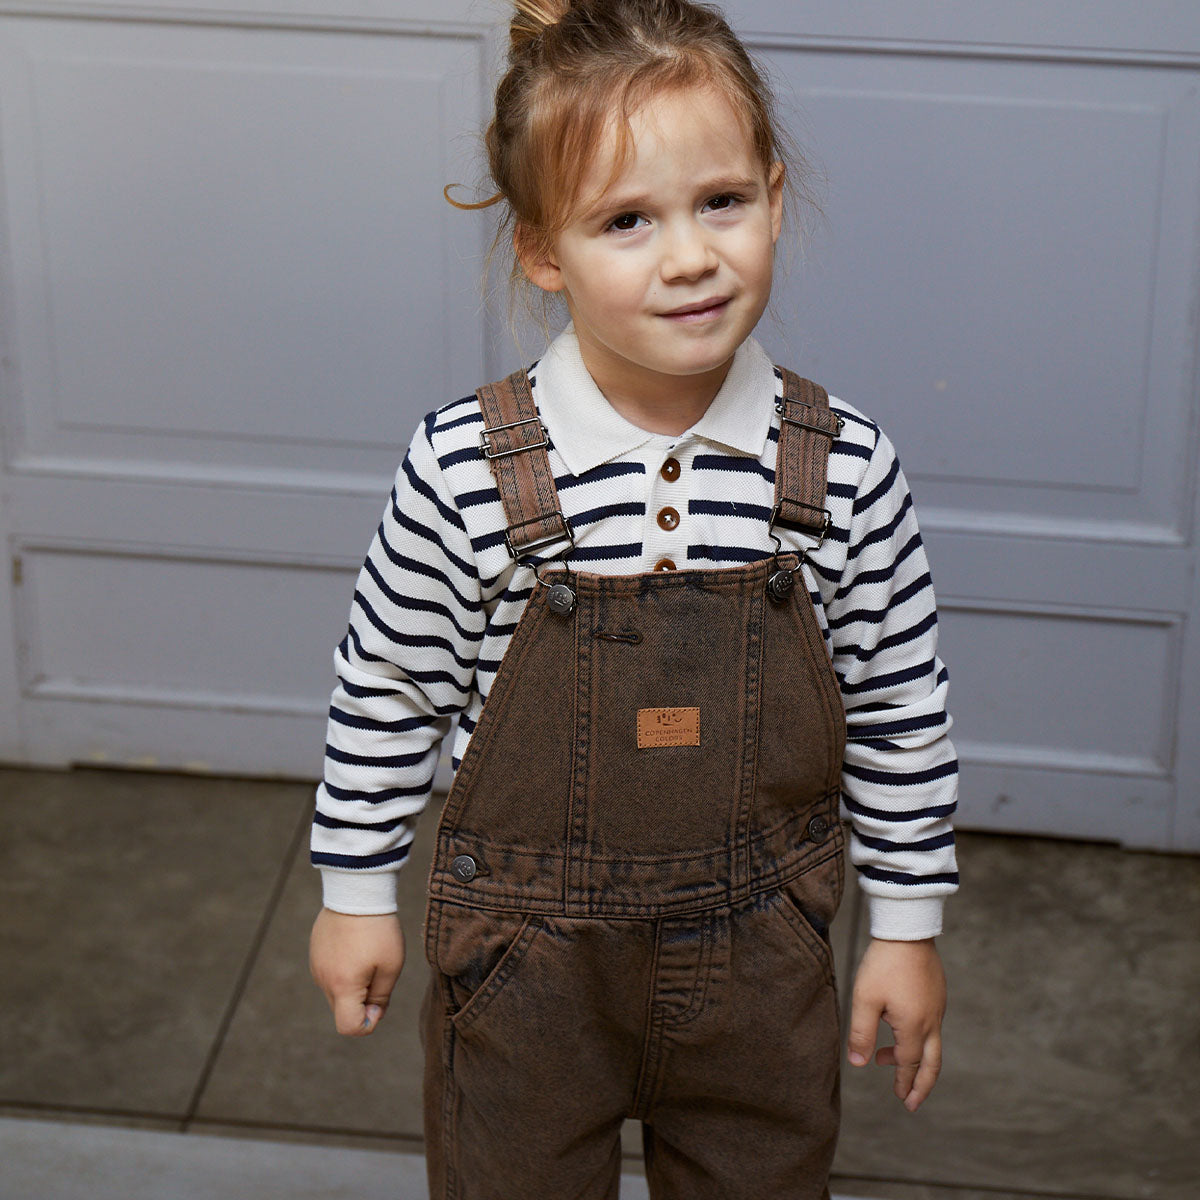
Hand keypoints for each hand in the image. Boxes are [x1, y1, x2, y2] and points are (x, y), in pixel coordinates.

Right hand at [309, 908, 405, 1036]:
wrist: (357, 891)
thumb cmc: (378, 928)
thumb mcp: (391, 964)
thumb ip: (381, 997)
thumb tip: (372, 1015)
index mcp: (342, 986)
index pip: (348, 1026)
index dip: (368, 1023)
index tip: (380, 1000)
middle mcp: (323, 980)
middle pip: (343, 1009)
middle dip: (362, 1001)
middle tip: (379, 971)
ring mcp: (316, 965)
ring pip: (336, 991)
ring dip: (353, 984)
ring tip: (367, 953)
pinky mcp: (315, 952)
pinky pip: (330, 973)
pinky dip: (343, 969)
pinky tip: (356, 945)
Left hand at [847, 937, 945, 1111]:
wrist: (907, 929)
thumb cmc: (884, 963)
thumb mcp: (865, 999)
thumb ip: (861, 1033)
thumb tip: (857, 1064)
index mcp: (914, 1026)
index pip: (909, 1064)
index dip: (904, 1082)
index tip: (902, 1100)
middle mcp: (932, 1020)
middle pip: (932, 1063)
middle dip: (922, 1085)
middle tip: (912, 1103)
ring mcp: (937, 1006)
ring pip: (933, 1044)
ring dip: (916, 1059)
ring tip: (890, 1061)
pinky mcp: (937, 993)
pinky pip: (932, 1025)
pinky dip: (919, 1039)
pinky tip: (900, 1028)